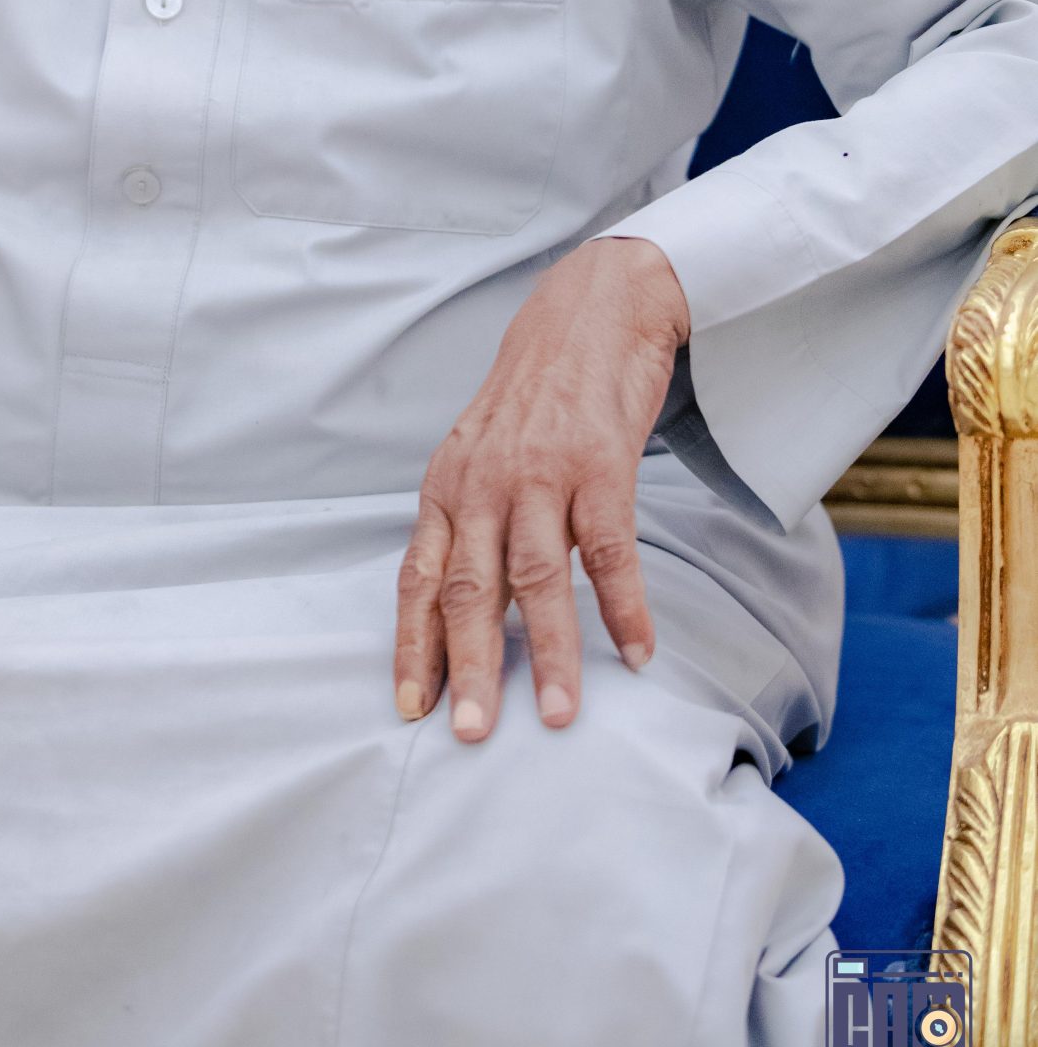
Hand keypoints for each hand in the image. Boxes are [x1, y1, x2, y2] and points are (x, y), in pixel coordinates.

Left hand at [394, 235, 687, 741]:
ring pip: (537, 577)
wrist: (593, 311)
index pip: (418, 577)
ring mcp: (542, 473)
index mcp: (448, 486)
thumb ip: (472, 523)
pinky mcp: (600, 463)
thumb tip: (465, 609)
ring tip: (558, 715)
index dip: (412, 644)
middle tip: (470, 735)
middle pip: (469, 588)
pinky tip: (636, 651)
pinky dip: (623, 606)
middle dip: (467, 666)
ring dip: (548, 652)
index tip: (410, 706)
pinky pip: (611, 548)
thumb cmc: (536, 394)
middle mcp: (484, 482)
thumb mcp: (482, 452)